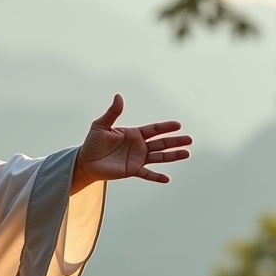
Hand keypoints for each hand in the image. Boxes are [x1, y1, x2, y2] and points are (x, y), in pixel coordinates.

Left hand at [71, 94, 191, 192]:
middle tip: (189, 140)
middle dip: (175, 141)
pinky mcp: (132, 170)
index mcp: (134, 134)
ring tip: (186, 154)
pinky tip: (167, 179)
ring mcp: (137, 159)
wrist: (86, 161)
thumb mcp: (101, 126)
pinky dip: (156, 177)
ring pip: (159, 157)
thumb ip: (112, 113)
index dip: (165, 127)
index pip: (153, 129)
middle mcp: (139, 146)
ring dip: (172, 156)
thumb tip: (119, 96)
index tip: (178, 125)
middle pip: (161, 143)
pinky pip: (147, 174)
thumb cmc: (93, 143)